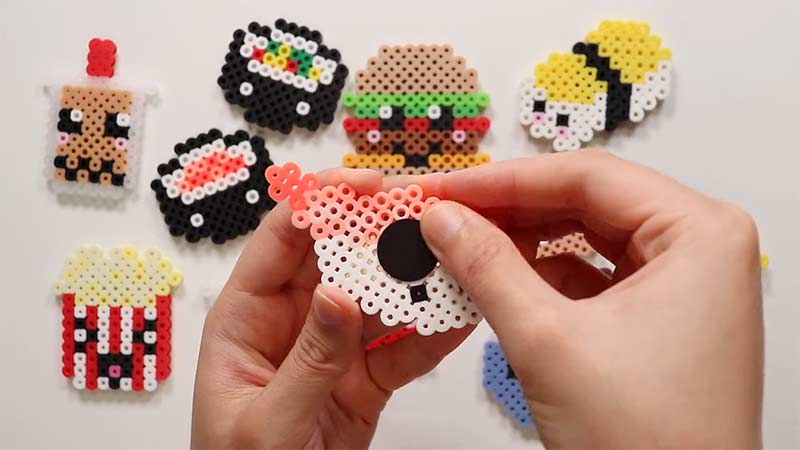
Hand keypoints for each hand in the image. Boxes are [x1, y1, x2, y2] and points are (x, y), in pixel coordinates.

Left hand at [191, 169, 473, 448]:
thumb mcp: (267, 423)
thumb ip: (308, 361)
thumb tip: (338, 293)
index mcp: (247, 318)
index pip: (283, 240)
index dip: (322, 202)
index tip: (367, 182)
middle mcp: (293, 321)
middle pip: (340, 257)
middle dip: (382, 231)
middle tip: (430, 212)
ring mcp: (333, 348)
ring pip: (380, 297)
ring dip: (416, 277)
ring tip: (459, 256)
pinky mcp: (366, 378)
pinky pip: (403, 345)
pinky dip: (433, 330)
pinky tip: (461, 312)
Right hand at [413, 151, 762, 447]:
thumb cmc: (651, 445)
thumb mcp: (547, 341)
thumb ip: (487, 267)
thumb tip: (444, 220)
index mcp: (699, 234)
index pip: (587, 176)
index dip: (505, 181)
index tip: (448, 188)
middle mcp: (700, 250)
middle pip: (587, 203)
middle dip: (510, 211)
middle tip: (448, 214)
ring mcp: (683, 284)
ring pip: (586, 238)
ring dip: (522, 243)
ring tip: (463, 246)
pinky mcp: (660, 316)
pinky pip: (592, 276)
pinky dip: (542, 276)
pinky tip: (498, 279)